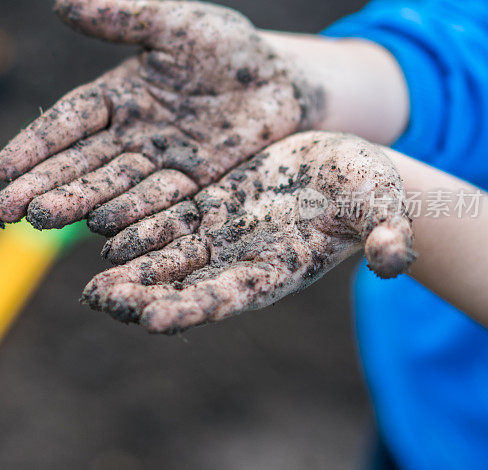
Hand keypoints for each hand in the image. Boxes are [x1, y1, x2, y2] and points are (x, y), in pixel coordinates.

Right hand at [0, 0, 323, 233]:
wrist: (284, 80)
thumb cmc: (228, 48)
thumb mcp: (173, 25)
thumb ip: (119, 19)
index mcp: (117, 96)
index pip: (67, 121)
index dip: (35, 143)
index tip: (1, 168)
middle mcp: (130, 134)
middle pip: (78, 162)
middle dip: (42, 184)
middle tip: (4, 211)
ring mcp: (159, 161)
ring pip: (110, 185)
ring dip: (76, 202)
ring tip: (40, 220)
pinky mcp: (193, 182)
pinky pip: (158, 197)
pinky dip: (131, 210)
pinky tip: (100, 227)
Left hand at [84, 131, 415, 332]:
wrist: (344, 167)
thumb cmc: (368, 191)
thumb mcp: (383, 207)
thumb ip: (388, 235)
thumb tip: (394, 258)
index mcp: (276, 268)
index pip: (229, 296)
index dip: (193, 308)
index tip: (155, 320)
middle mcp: (239, 258)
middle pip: (184, 284)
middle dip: (144, 296)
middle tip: (103, 304)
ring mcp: (219, 232)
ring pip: (166, 256)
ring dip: (129, 269)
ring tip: (93, 284)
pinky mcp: (207, 203)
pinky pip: (165, 217)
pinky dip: (136, 228)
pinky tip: (101, 228)